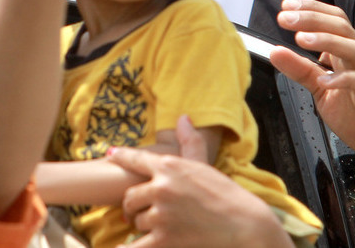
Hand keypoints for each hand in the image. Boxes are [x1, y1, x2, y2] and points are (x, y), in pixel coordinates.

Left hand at [106, 116, 293, 247]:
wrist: (244, 225)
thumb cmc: (227, 195)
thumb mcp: (206, 165)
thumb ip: (190, 142)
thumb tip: (182, 118)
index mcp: (170, 166)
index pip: (135, 159)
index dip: (121, 158)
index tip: (109, 156)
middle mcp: (161, 187)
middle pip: (131, 197)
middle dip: (133, 206)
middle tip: (137, 212)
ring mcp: (161, 214)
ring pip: (137, 221)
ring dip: (143, 226)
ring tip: (158, 227)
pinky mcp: (164, 240)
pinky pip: (134, 246)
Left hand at [268, 0, 354, 185]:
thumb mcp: (322, 93)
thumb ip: (301, 71)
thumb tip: (275, 51)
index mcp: (351, 57)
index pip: (335, 22)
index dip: (311, 10)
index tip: (286, 7)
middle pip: (342, 28)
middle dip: (312, 19)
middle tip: (285, 17)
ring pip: (353, 50)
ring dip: (325, 41)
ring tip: (300, 39)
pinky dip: (342, 80)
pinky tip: (324, 81)